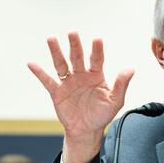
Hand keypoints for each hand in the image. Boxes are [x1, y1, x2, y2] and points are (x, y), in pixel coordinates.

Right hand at [28, 32, 134, 162]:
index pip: (97, 59)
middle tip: (72, 32)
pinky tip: (32, 64)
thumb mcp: (115, 100)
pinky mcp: (57, 92)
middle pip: (77, 57)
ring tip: (51, 39)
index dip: (97, 50)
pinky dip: (40, 73)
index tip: (97, 39)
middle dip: (75, 45)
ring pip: (61, 64)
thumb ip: (122, 84)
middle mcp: (81, 75)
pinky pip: (48, 81)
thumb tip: (131, 69)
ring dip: (56, 52)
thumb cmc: (102, 114)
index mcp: (97, 76)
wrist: (87, 130)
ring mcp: (68, 82)